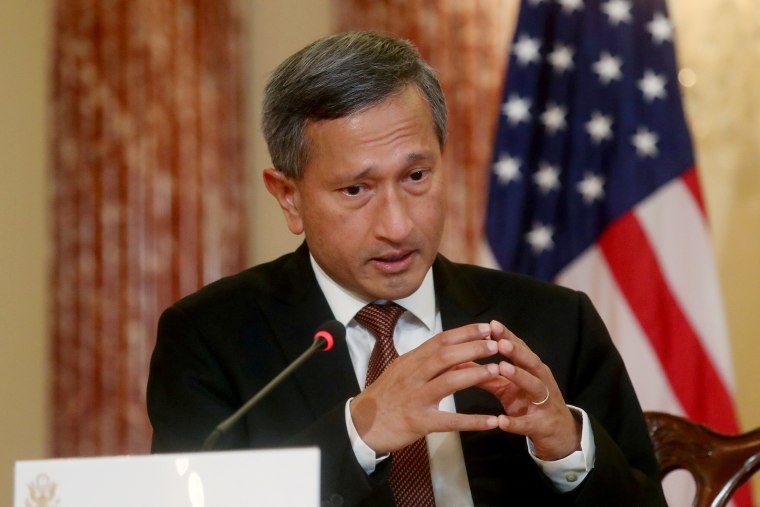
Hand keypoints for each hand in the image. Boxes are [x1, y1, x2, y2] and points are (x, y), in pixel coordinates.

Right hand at [350, 323, 500, 454]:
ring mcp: (415, 398)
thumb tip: (453, 355)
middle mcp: (412, 376)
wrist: (360, 425)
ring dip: (475, 375)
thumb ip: (424, 363)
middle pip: (445, 356)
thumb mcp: (400, 372)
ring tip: (497, 370)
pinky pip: (450, 421)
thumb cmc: (383, 398)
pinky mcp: (419, 422)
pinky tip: (492, 422)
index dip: (464, 333)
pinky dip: (473, 421)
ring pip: (448, 381)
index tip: (486, 327)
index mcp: (409, 361)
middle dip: (473, 348)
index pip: (439, 340)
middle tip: (496, 344)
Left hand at [473, 320, 580, 460]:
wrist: (558, 433)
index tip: (492, 325)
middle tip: (500, 342)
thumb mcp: (508, 387)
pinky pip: (527, 424)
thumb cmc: (530, 403)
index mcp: (532, 370)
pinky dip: (515, 423)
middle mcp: (541, 381)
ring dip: (519, 376)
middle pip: (531, 363)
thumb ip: (488, 375)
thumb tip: (461, 363)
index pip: (521, 349)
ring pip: (535, 386)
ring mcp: (544, 403)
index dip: (508, 336)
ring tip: (502, 367)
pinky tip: (501, 421)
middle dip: (516, 351)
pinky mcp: (541, 426)